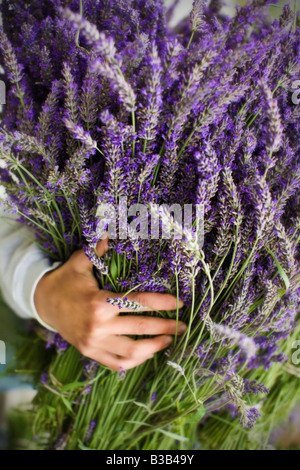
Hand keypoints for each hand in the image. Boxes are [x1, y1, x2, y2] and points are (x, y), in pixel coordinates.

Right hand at [34, 238, 185, 370]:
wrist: (42, 303)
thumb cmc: (65, 281)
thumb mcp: (78, 263)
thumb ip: (96, 250)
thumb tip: (109, 231)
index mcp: (99, 303)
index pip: (139, 303)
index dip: (163, 303)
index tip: (179, 303)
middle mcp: (98, 326)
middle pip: (141, 329)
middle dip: (166, 327)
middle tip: (183, 325)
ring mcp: (94, 343)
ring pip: (132, 352)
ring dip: (154, 347)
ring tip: (170, 340)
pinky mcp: (90, 353)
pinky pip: (117, 363)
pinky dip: (135, 361)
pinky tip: (147, 353)